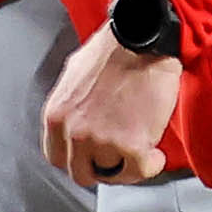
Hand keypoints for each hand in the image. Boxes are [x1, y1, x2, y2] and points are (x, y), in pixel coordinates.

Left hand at [43, 25, 181, 186]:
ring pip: (112, 173)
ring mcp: (100, 140)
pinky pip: (140, 170)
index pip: (56, 157)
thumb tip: (82, 116)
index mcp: (56, 115)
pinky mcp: (130, 144)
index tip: (92, 156)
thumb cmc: (114, 49)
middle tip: (118, 159)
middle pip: (81, 172)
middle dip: (102, 167)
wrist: (141, 38)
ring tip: (140, 152)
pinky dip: (151, 166)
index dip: (77, 159)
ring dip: (128, 165)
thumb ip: (73, 104)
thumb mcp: (74, 74)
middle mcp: (73, 132)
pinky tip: (155, 155)